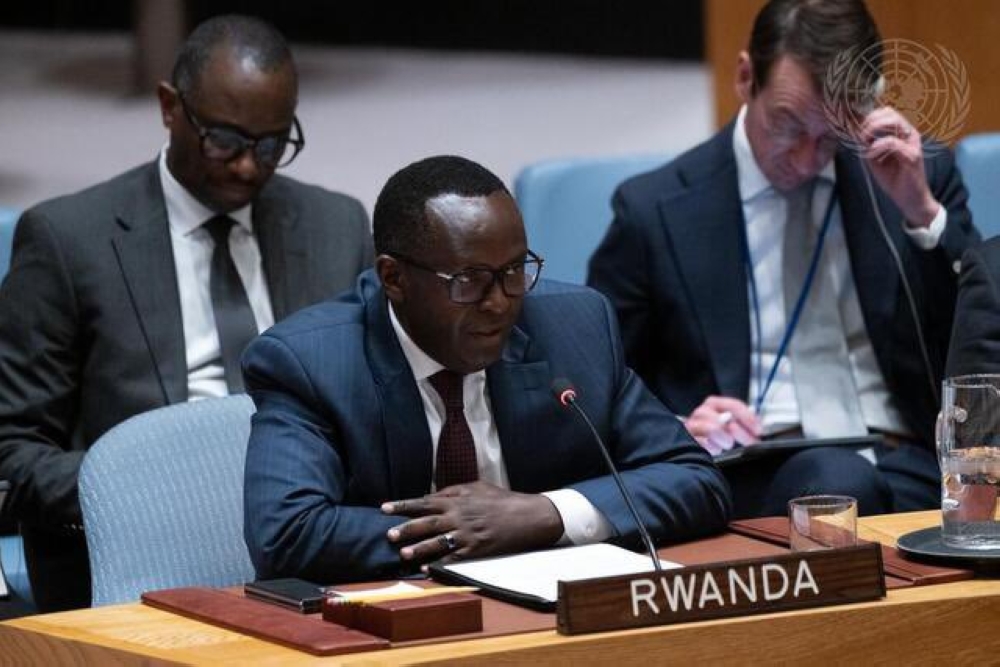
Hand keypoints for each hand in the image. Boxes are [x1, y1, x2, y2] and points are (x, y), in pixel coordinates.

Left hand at [381, 481, 563, 563]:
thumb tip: (431, 495)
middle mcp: (459, 517)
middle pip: (427, 523)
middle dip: (406, 529)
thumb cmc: (501, 499)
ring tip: (403, 554)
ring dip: (420, 548)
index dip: (403, 505)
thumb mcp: (476, 486)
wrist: (527, 516)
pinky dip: (440, 564)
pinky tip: (427, 569)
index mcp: (457, 500)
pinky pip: (454, 558)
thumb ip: (452, 491)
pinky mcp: (477, 550)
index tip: (384, 508)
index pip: (424, 502)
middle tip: (389, 535)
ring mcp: (468, 535)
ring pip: (439, 542)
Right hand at [685, 396, 760, 453]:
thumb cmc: (716, 431)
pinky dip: (712, 447)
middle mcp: (702, 412)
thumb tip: (757, 428)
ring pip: (712, 429)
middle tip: (747, 441)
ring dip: (725, 439)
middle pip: (723, 417)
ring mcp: (693, 425)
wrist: (694, 439)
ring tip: (727, 444)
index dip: (748, 418)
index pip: (733, 406)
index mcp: (714, 404)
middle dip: (738, 432)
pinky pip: (703, 443)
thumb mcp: (730, 422)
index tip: (758, 430)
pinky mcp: (688, 438)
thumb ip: (741, 421)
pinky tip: (717, 448)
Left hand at [859, 106, 939, 227]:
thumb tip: (856, 132)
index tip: (856, 130)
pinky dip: (877, 146)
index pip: (886, 112)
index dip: (868, 117)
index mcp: (901, 133)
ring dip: (873, 130)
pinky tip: (870, 154)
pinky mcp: (913, 156)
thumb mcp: (874, 158)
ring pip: (894, 122)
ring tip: (864, 142)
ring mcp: (913, 143)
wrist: (909, 198)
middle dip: (869, 121)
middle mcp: (909, 134)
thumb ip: (867, 145)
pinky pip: (893, 142)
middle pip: (890, 112)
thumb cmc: (893, 178)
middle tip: (859, 136)